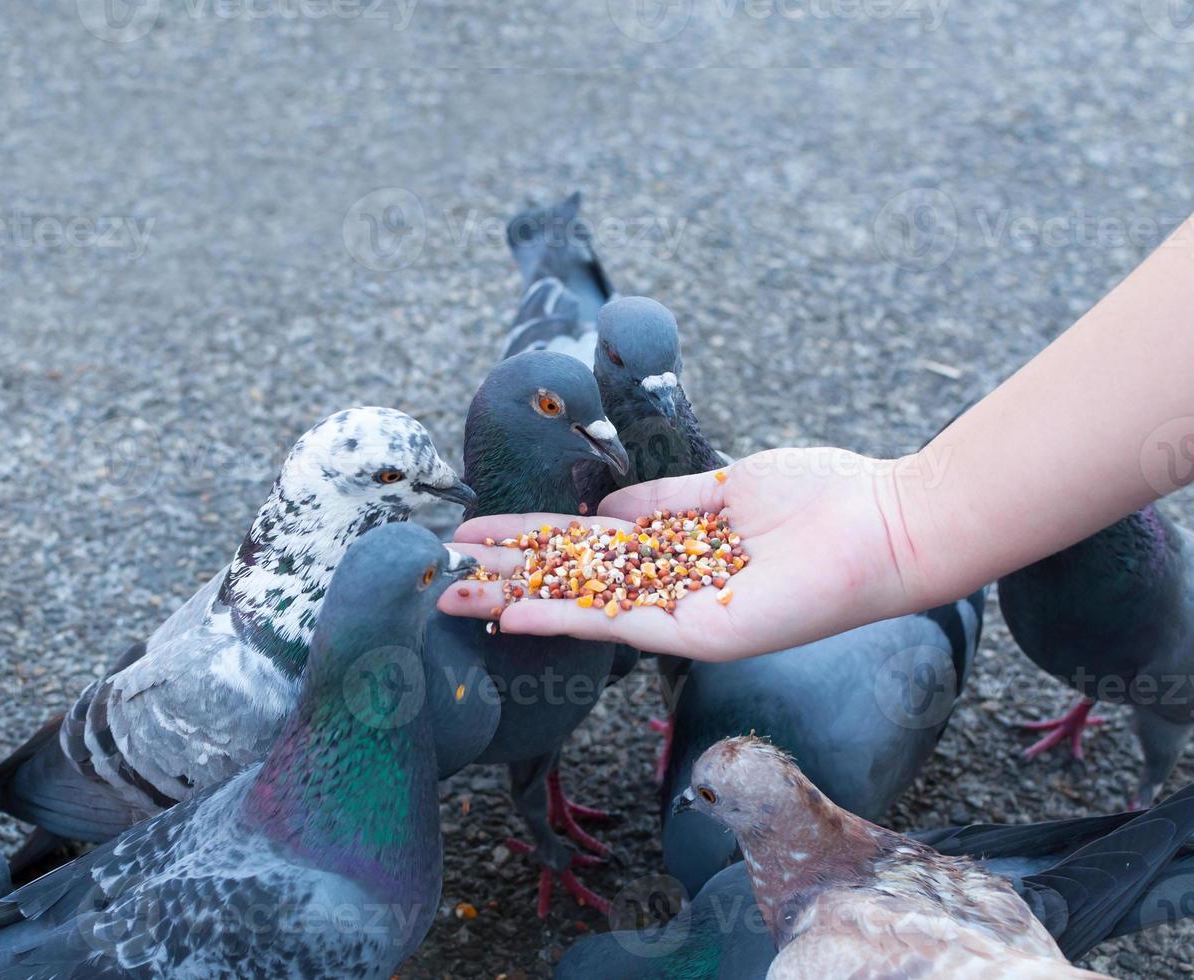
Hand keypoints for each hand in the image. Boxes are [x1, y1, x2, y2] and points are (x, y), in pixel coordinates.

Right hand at [437, 448, 920, 661]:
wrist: (888, 523)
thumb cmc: (822, 496)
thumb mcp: (725, 488)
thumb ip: (662, 502)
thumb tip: (602, 507)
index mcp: (674, 550)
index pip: (584, 547)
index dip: (528, 540)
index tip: (474, 534)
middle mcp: (669, 587)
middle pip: (570, 581)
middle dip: (505, 577)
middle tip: (441, 575)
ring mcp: (681, 613)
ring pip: (581, 606)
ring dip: (515, 603)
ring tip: (454, 597)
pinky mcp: (699, 632)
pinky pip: (620, 625)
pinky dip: (565, 619)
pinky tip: (515, 613)